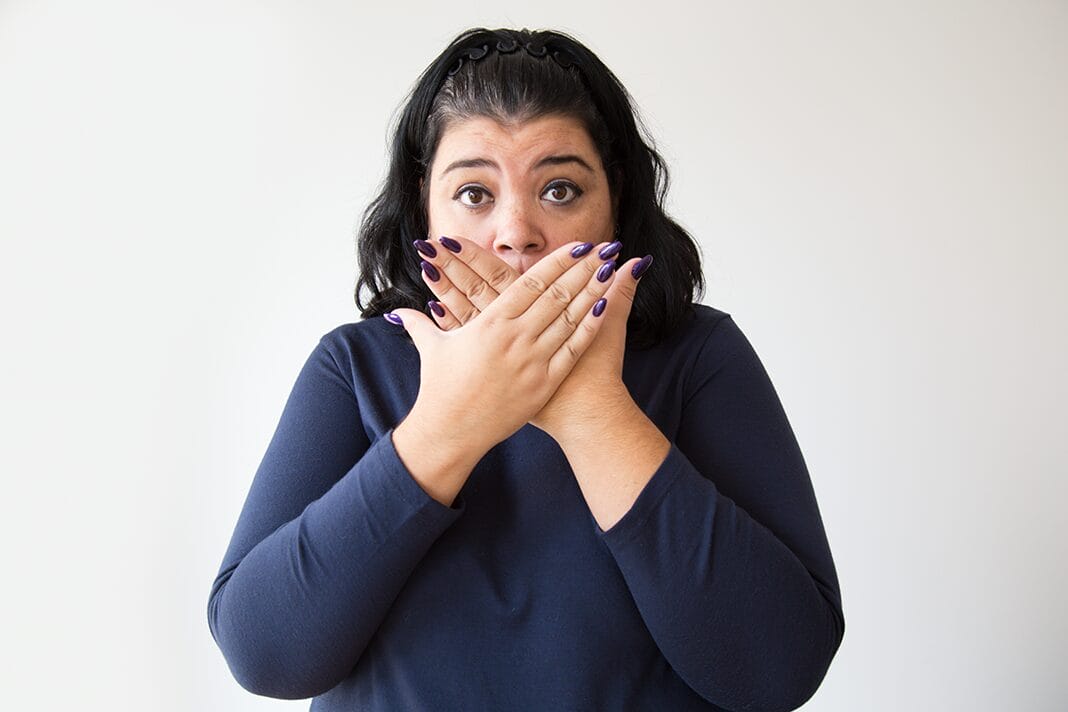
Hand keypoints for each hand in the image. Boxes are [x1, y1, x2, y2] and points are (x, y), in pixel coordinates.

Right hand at [388, 239, 618, 454]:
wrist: (450, 431)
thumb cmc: (440, 390)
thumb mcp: (432, 348)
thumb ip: (421, 323)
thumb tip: (398, 310)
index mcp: (490, 323)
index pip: (531, 283)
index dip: (557, 262)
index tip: (577, 246)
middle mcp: (514, 337)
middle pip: (557, 294)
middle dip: (583, 269)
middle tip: (604, 249)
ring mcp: (532, 361)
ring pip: (570, 318)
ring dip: (592, 292)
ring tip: (611, 271)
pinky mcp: (543, 384)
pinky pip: (572, 349)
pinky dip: (589, 327)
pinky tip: (604, 309)